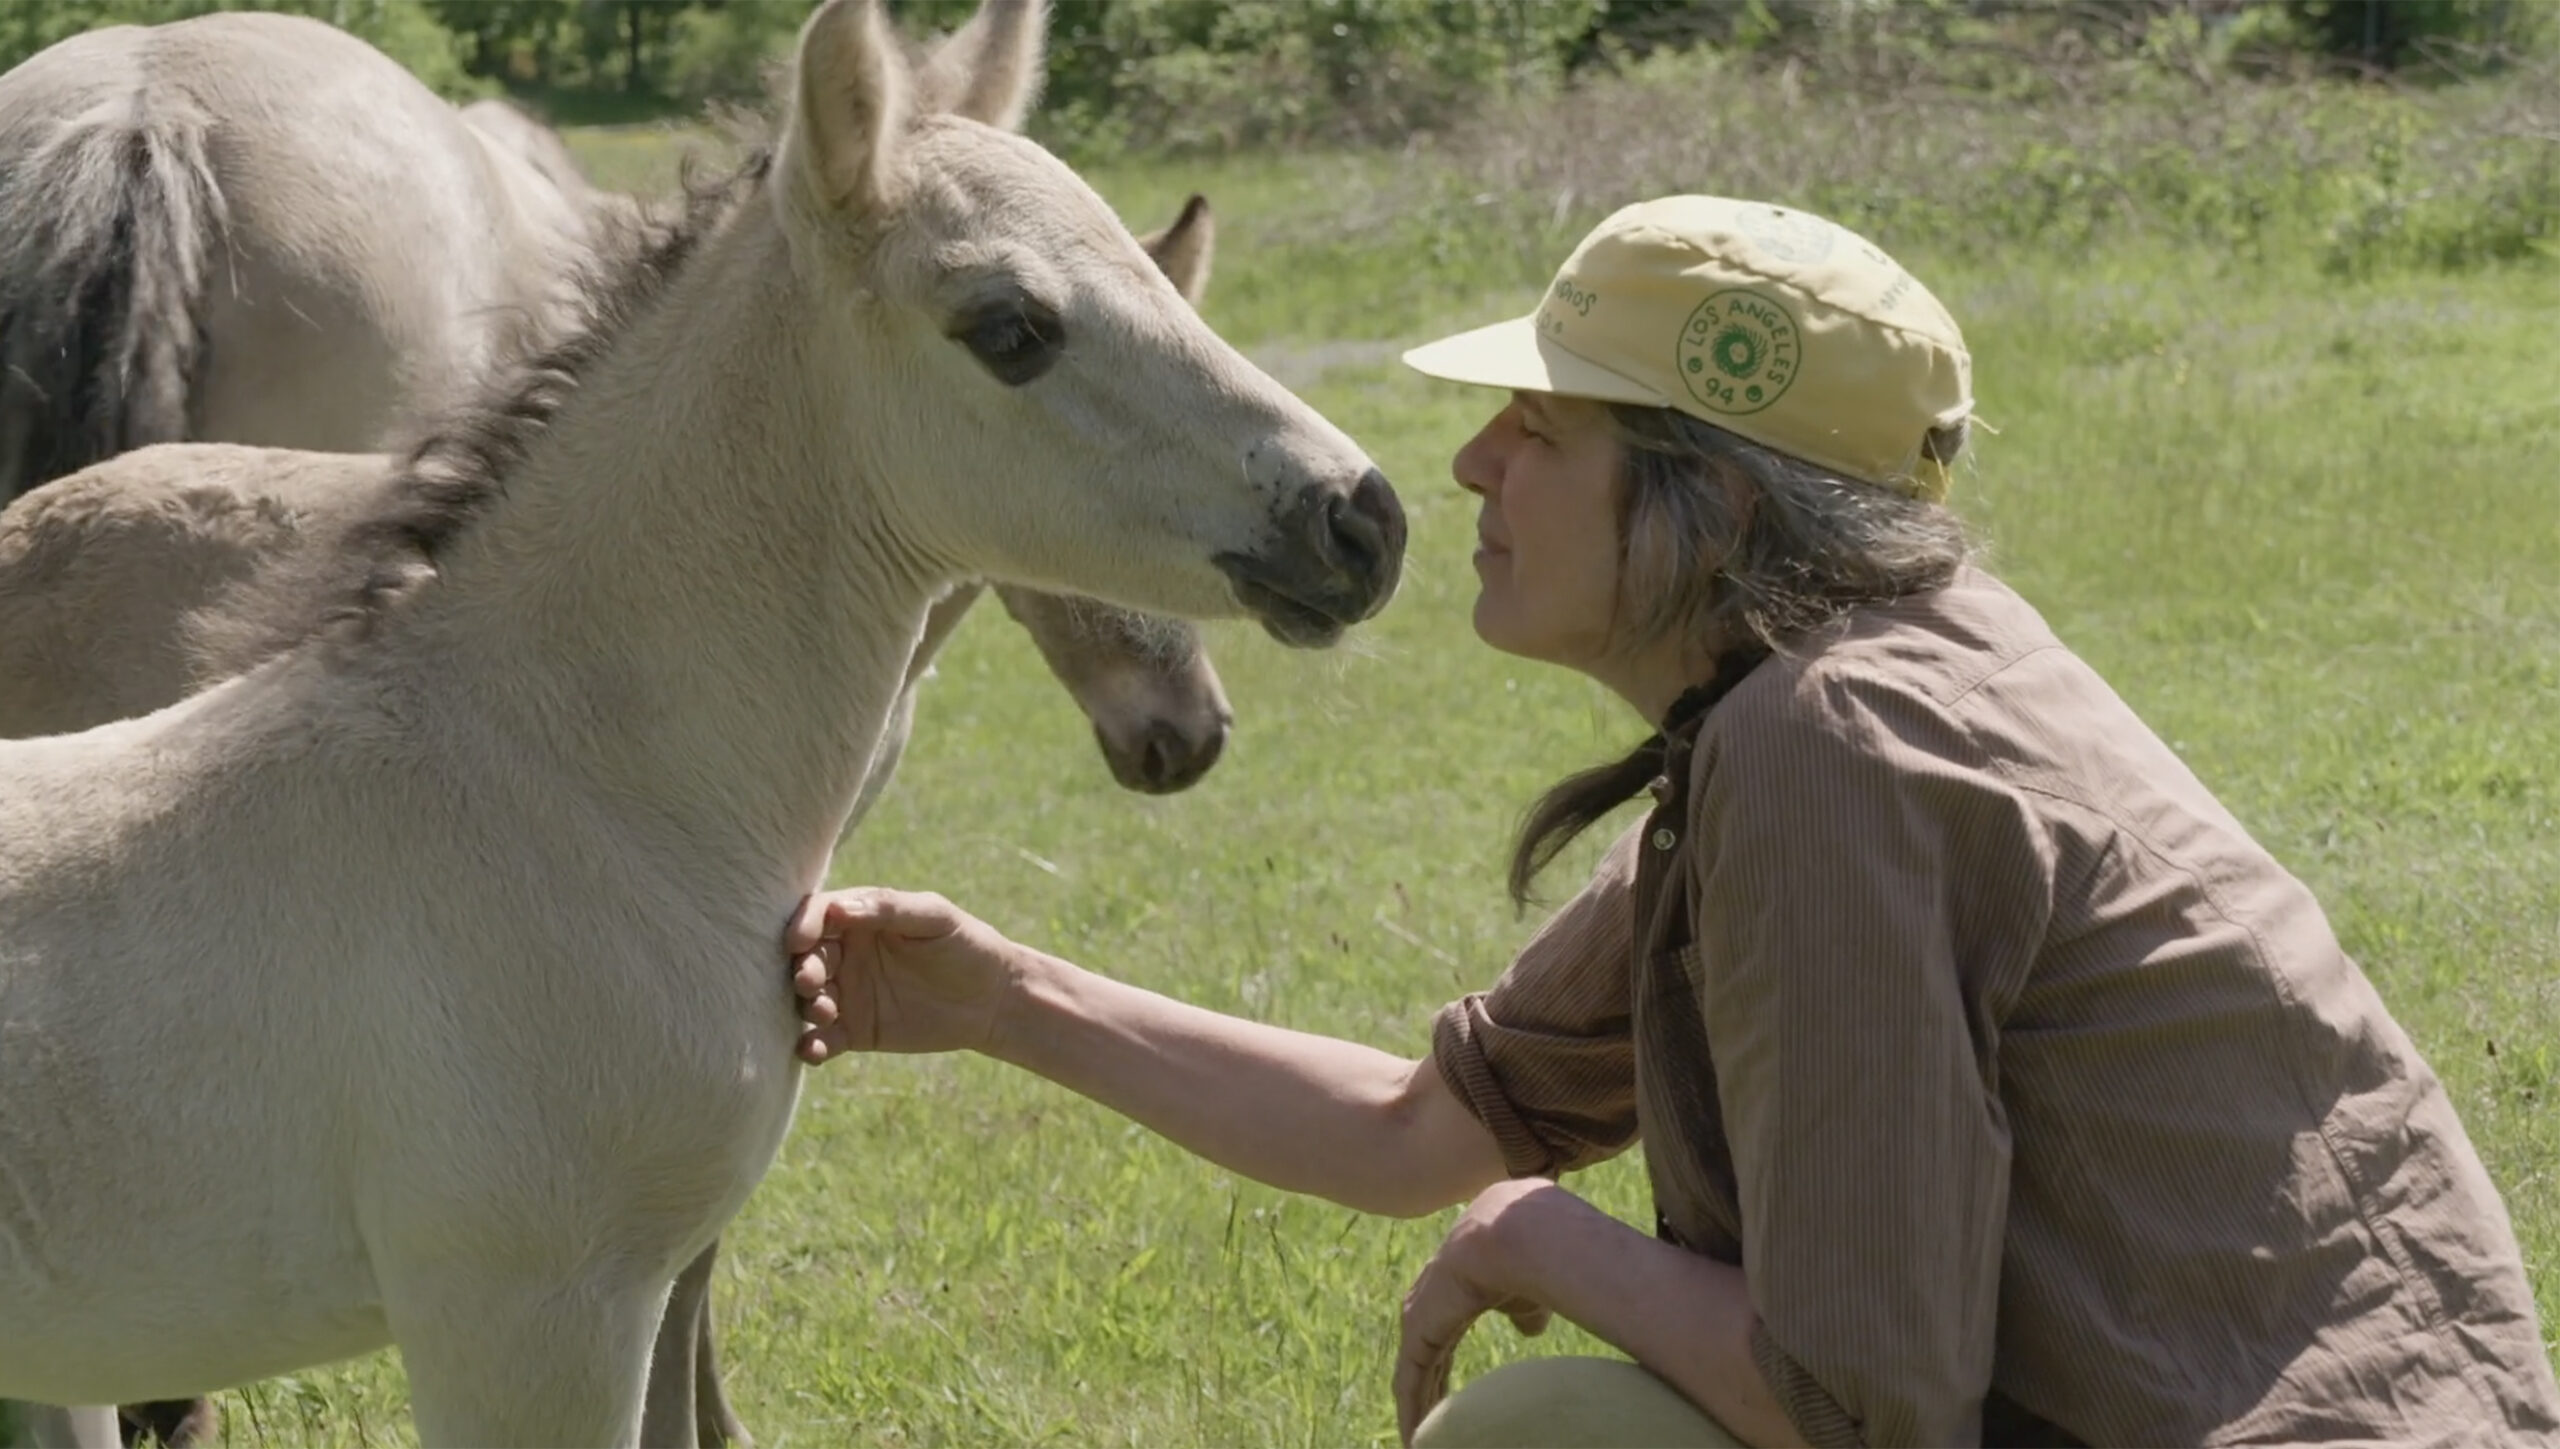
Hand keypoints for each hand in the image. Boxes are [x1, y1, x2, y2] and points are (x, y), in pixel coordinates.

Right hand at [784, 888, 1022, 1063]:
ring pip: (809, 999)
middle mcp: (846, 954)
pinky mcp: (854, 1031)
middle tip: (811, 981)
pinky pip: (823, 1039)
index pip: (819, 915)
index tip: (799, 941)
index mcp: (860, 919)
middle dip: (803, 968)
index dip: (803, 925)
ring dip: (807, 1006)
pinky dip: (810, 1046)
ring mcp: (847, 994)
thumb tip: (838, 908)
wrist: (992, 1000)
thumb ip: (889, 908)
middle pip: (806, 958)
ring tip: (826, 1012)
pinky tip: (812, 1050)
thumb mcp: (934, 917)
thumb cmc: (967, 945)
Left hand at [1395, 1177, 1560, 1445]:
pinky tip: (1413, 1440)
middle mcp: (1431, 1303)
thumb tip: (1529, 1330)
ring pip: (1415, 1374)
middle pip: (1424, 1359)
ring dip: (1417, 1408)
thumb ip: (1524, 1313)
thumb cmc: (1532, 1260)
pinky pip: (1410, 1381)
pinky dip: (1411, 1411)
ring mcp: (1420, 1316)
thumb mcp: (1528, 1295)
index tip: (1450, 1403)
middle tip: (1429, 1432)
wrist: (1517, 1236)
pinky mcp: (1417, 1332)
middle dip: (1427, 1393)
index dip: (1444, 1373)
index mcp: (1455, 1290)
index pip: (1442, 1340)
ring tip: (1419, 1442)